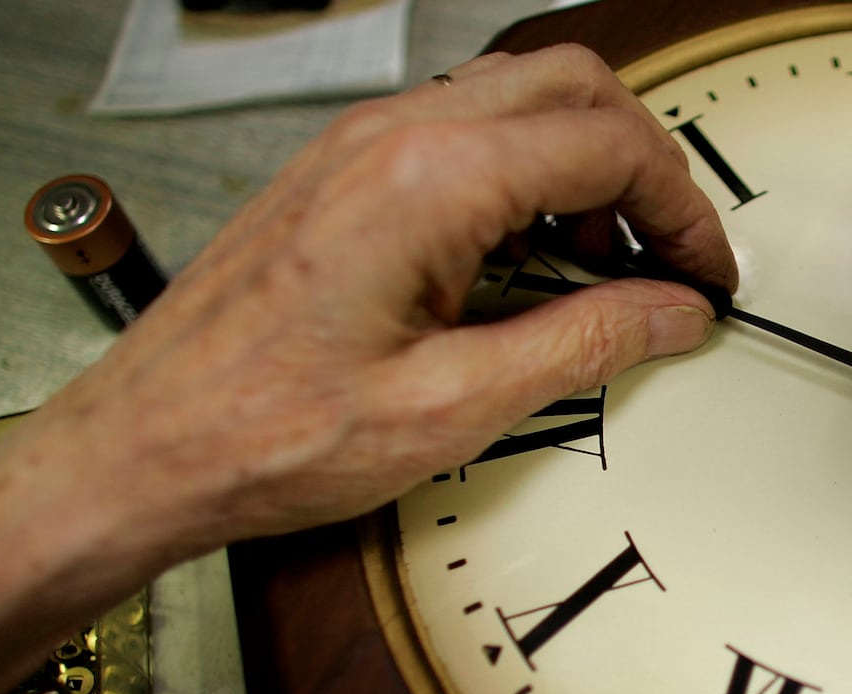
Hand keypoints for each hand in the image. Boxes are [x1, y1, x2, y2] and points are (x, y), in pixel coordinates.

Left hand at [0, 45, 736, 693]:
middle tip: (672, 255)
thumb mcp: (455, 407)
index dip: (682, 210)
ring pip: (520, 99)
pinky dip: (527, 177)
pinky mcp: (344, 172)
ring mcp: (362, 145)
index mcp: (429, 181)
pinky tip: (529, 261)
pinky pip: (465, 133)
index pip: (608, 148)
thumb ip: (583, 345)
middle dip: (645, 165)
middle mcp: (394, 136)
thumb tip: (672, 313)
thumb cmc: (269, 434)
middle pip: (573, 88)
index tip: (707, 274)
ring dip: (586, 165)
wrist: (144, 448)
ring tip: (606, 267)